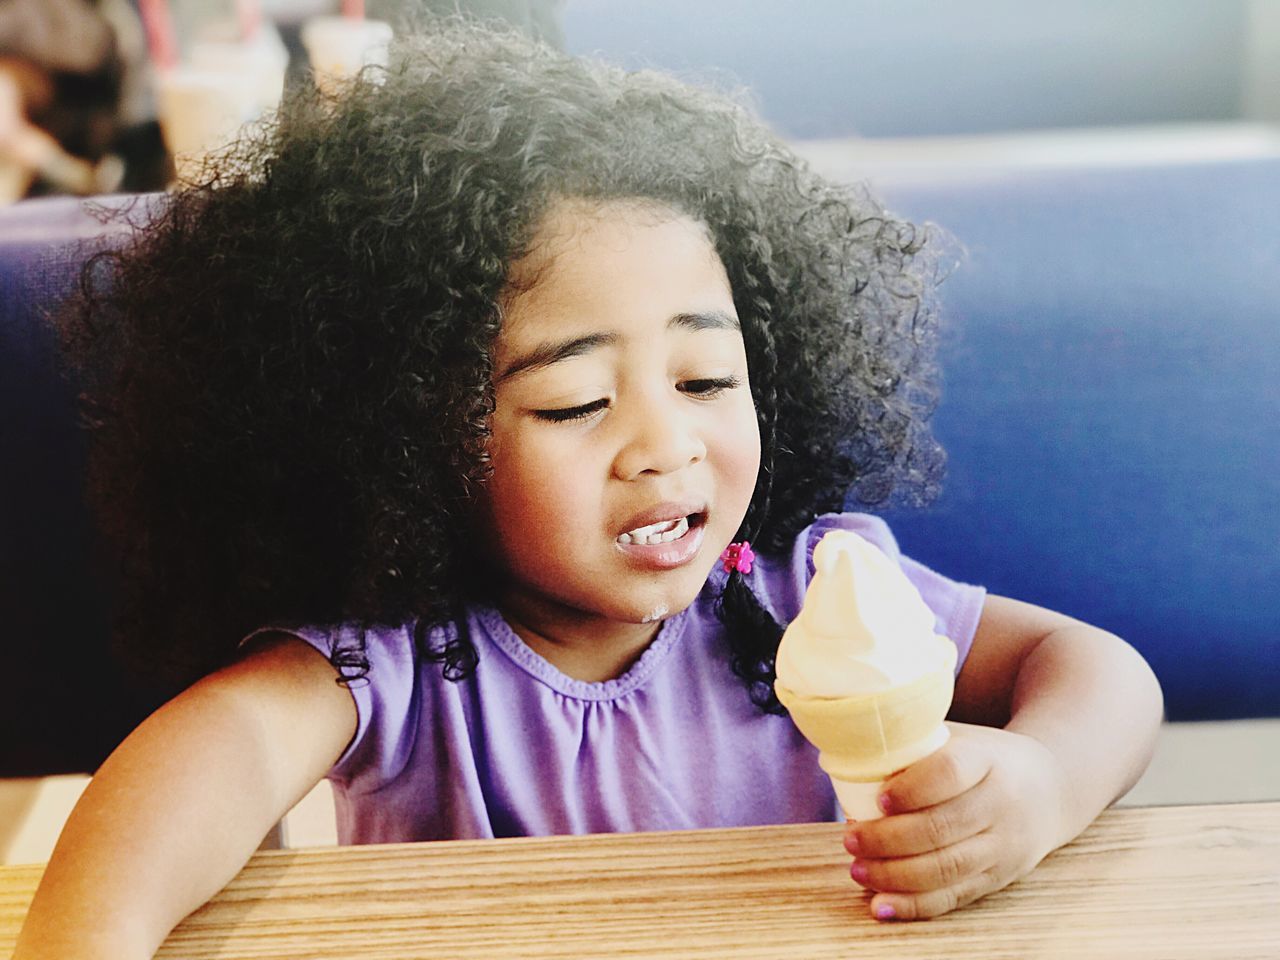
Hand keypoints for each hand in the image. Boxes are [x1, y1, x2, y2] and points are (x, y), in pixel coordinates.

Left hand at [842, 721, 1072, 920]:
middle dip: (889, 839)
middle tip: (851, 839)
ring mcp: (1003, 846)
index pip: (950, 772)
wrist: (1050, 789)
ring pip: (946, 868)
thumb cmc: (985, 759)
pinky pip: (954, 896)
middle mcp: (1001, 804)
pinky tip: (881, 904)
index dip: (912, 788)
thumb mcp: (960, 739)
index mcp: (988, 760)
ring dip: (895, 875)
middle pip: (942, 827)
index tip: (879, 798)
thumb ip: (915, 746)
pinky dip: (915, 904)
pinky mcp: (999, 878)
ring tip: (857, 869)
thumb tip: (850, 756)